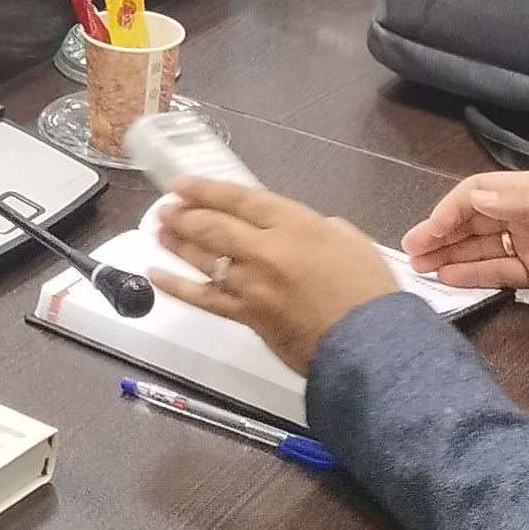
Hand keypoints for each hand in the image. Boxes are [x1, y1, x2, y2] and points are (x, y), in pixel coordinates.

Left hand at [155, 180, 412, 374]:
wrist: (371, 345)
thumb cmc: (368, 292)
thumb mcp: (349, 239)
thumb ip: (315, 227)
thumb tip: (292, 229)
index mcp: (294, 224)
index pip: (239, 199)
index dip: (206, 189)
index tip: (182, 184)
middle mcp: (266, 250)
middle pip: (213, 225)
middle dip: (185, 213)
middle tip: (166, 207)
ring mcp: (252, 285)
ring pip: (203, 257)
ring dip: (177, 242)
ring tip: (160, 230)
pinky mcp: (247, 317)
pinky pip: (203, 298)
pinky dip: (176, 285)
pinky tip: (156, 274)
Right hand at [401, 172, 528, 307]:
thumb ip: (524, 204)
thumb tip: (474, 198)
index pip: (477, 194)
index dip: (448, 211)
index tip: (426, 232)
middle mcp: (525, 215)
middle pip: (473, 221)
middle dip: (441, 234)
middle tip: (412, 254)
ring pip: (481, 248)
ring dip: (452, 255)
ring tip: (423, 269)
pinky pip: (499, 272)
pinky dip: (475, 275)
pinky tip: (451, 279)